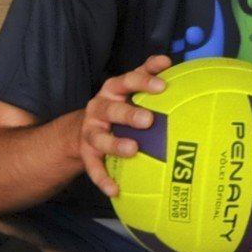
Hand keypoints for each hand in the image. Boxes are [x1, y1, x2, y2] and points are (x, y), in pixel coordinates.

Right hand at [78, 55, 170, 196]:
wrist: (82, 129)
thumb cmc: (120, 104)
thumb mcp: (130, 87)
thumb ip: (148, 73)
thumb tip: (168, 61)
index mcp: (113, 90)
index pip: (128, 80)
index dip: (144, 82)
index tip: (163, 86)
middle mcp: (99, 108)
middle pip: (112, 109)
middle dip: (129, 114)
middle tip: (148, 120)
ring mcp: (91, 131)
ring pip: (100, 138)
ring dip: (115, 144)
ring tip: (133, 150)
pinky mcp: (86, 153)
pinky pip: (93, 168)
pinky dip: (103, 179)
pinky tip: (115, 190)